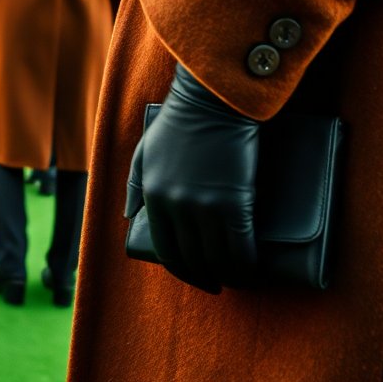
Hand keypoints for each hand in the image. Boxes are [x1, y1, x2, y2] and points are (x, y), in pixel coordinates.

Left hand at [127, 64, 258, 292]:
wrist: (213, 99)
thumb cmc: (180, 120)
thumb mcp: (145, 150)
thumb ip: (134, 184)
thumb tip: (130, 217)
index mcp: (153, 196)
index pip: (165, 249)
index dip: (182, 270)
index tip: (197, 276)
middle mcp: (175, 207)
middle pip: (192, 259)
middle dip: (207, 277)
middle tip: (219, 283)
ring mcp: (204, 206)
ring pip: (217, 258)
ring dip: (230, 275)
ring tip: (239, 278)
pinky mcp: (233, 202)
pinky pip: (240, 246)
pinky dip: (247, 263)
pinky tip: (252, 267)